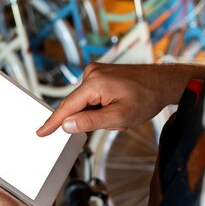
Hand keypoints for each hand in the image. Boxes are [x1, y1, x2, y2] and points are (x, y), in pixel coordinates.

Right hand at [37, 62, 204, 135]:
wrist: (163, 82)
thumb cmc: (146, 97)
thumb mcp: (119, 117)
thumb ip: (90, 122)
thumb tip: (67, 125)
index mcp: (94, 83)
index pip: (67, 107)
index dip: (53, 122)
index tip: (41, 133)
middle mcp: (91, 73)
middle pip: (77, 106)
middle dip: (93, 119)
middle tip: (117, 121)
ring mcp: (96, 72)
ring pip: (87, 104)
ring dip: (101, 114)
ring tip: (122, 113)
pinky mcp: (100, 74)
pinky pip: (93, 97)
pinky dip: (104, 106)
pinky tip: (119, 105)